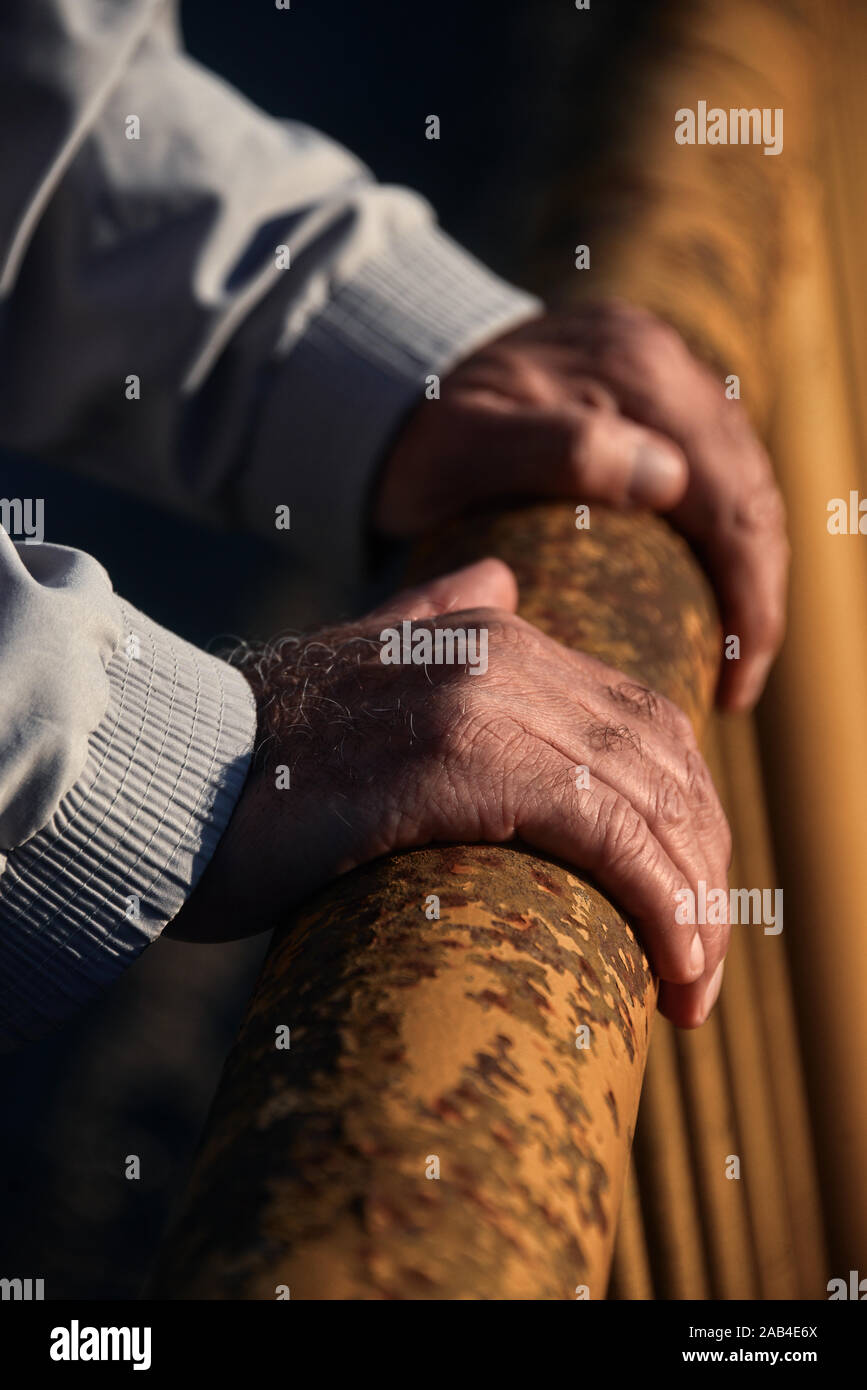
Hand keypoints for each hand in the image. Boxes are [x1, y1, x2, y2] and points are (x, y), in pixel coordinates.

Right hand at [170, 559, 730, 1027]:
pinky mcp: (451, 760)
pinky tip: (673, 963)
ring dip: (693, 899)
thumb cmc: (261, 758)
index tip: (690, 901)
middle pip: (661, 758)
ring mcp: (477, 700)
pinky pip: (600, 829)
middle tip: (702, 959)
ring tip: (693, 987)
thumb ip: (432, 617)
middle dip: (701, 863)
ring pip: (644, 796)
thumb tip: (501, 576)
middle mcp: (498, 652)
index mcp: (489, 635)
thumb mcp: (358, 668)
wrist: (166, 775)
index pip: (639, 722)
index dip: (684, 813)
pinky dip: (659, 898)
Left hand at [374, 300, 788, 711]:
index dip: (746, 598)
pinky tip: (711, 591)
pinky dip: (724, 536)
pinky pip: (716, 470)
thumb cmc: (418, 435)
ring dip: (751, 567)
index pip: (729, 499)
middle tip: (739, 681)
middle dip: (758, 593)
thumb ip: (556, 451)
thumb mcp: (464, 447)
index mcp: (635, 373)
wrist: (390, 375)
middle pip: (750, 491)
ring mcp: (661, 372)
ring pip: (744, 481)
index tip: (733, 682)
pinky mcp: (650, 393)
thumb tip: (668, 481)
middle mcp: (662, 361)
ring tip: (734, 649)